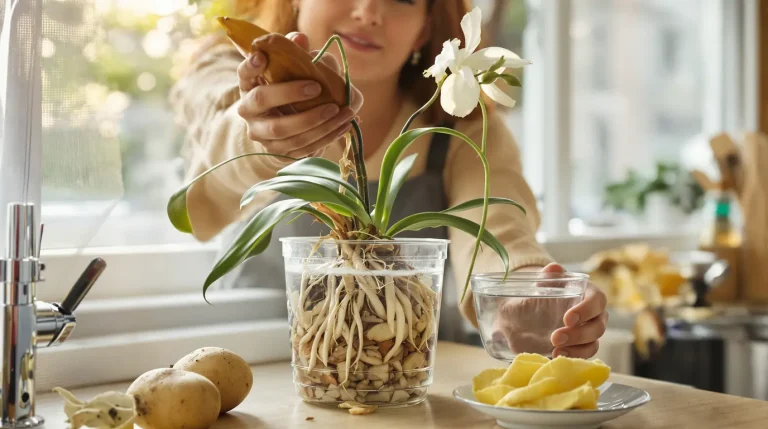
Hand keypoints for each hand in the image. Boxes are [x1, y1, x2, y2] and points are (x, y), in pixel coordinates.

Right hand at [236, 32, 363, 157]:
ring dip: (318, 121)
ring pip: (286, 130)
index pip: (244, 73)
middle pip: (262, 100)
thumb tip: (301, 39)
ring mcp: (261, 133)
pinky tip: (343, 125)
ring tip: (343, 111)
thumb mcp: (289, 72)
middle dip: (290, 93)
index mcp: (249, 85)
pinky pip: (302, 146)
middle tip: (318, 87)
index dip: (250, 66)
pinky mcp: (277, 151)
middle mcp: (248, 110)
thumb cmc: (288, 91)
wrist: (283, 129)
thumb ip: (294, 54)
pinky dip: (326, 136)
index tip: (262, 57)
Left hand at [490, 263, 607, 358]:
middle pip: (598, 326)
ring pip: (593, 343)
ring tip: (555, 351)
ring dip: (576, 349)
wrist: (532, 311)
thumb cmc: (544, 293)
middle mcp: (595, 314)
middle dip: (578, 334)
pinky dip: (573, 356)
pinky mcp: (582, 346)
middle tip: (555, 338)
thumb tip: (554, 268)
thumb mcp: (544, 283)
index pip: (597, 300)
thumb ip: (549, 275)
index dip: (586, 310)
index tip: (568, 319)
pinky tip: (556, 356)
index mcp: (589, 294)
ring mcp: (590, 332)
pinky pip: (585, 354)